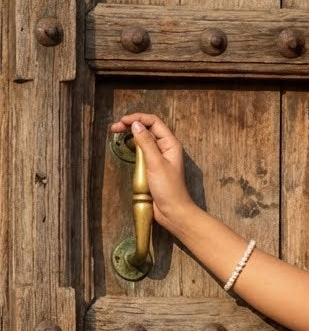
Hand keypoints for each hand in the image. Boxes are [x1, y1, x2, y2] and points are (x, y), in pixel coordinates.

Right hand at [109, 112, 194, 231]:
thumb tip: (135, 124)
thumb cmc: (169, 189)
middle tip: (114, 128)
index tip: (122, 122)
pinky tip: (126, 147)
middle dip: (132, 125)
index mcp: (171, 144)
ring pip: (144, 139)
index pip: (153, 122)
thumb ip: (146, 143)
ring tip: (117, 134)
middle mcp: (166, 148)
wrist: (173, 211)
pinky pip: (143, 152)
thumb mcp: (156, 163)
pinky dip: (133, 146)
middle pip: (148, 129)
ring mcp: (159, 157)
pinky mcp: (153, 167)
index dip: (137, 118)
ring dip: (131, 135)